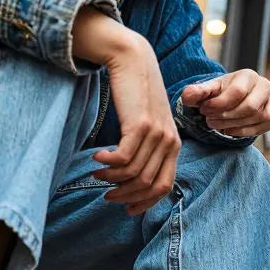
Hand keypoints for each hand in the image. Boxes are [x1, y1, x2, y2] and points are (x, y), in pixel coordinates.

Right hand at [90, 29, 180, 215]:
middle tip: (105, 193)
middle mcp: (169, 142)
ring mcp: (156, 134)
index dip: (144, 203)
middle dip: (124, 195)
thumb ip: (146, 147)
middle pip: (146, 184)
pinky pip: (123, 158)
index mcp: (174, 145)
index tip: (126, 209)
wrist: (134, 60)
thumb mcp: (147, 123)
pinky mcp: (140, 125)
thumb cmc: (136, 93)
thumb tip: (130, 174)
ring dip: (111, 178)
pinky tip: (96, 157)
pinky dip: (107, 163)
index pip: (164, 186)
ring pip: (133, 173)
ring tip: (96, 172)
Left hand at [181, 70, 269, 136]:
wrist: (238, 97)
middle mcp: (265, 85)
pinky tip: (229, 130)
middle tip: (210, 120)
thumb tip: (187, 96)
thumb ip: (197, 91)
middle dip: (226, 117)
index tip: (204, 109)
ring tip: (218, 125)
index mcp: (248, 75)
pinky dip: (244, 132)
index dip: (219, 104)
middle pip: (249, 107)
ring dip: (233, 125)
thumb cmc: (224, 92)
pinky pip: (263, 127)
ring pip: (257, 117)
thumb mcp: (209, 89)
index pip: (237, 92)